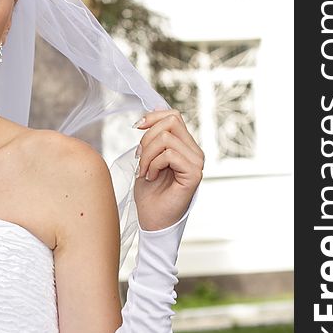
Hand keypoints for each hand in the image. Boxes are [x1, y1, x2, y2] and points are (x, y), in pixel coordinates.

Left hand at [133, 109, 203, 230]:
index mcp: (184, 146)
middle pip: (171, 122)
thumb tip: (150, 113)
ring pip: (166, 138)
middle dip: (146, 138)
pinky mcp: (194, 173)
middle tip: (139, 158)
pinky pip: (169, 155)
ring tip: (144, 171)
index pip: (174, 116)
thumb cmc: (149, 192)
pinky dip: (153, 165)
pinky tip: (150, 177)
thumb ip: (153, 138)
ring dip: (146, 155)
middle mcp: (194, 151)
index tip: (136, 128)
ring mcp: (196, 162)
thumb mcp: (146, 158)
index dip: (153, 117)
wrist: (152, 219)